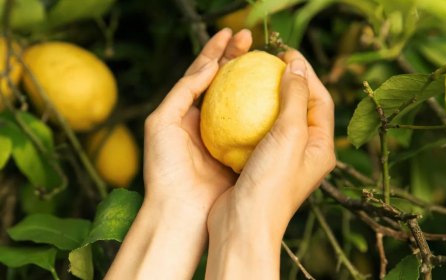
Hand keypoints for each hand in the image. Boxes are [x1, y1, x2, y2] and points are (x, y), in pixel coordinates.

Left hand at [106, 28, 251, 279]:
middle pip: (221, 82)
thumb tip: (210, 63)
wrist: (180, 211)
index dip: (215, 51)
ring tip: (262, 57)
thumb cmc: (165, 167)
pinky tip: (272, 93)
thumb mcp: (163, 122)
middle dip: (234, 57)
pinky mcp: (237, 151)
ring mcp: (221, 136)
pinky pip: (250, 124)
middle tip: (251, 38)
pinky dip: (260, 107)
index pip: (200, 73)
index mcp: (182, 112)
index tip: (231, 32)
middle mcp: (203, 121)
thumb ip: (184, 90)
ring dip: (249, 77)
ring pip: (238, 100)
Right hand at [205, 49, 335, 278]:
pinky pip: (257, 131)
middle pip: (301, 107)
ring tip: (253, 76)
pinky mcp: (259, 164)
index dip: (307, 73)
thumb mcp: (288, 136)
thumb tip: (296, 65)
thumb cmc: (270, 183)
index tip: (287, 53)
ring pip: (277, 118)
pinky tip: (234, 104)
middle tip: (271, 60)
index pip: (320, 100)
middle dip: (289, 81)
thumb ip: (295, 98)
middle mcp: (304, 153)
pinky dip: (249, 115)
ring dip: (267, 96)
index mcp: (321, 148)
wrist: (243, 225)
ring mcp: (281, 159)